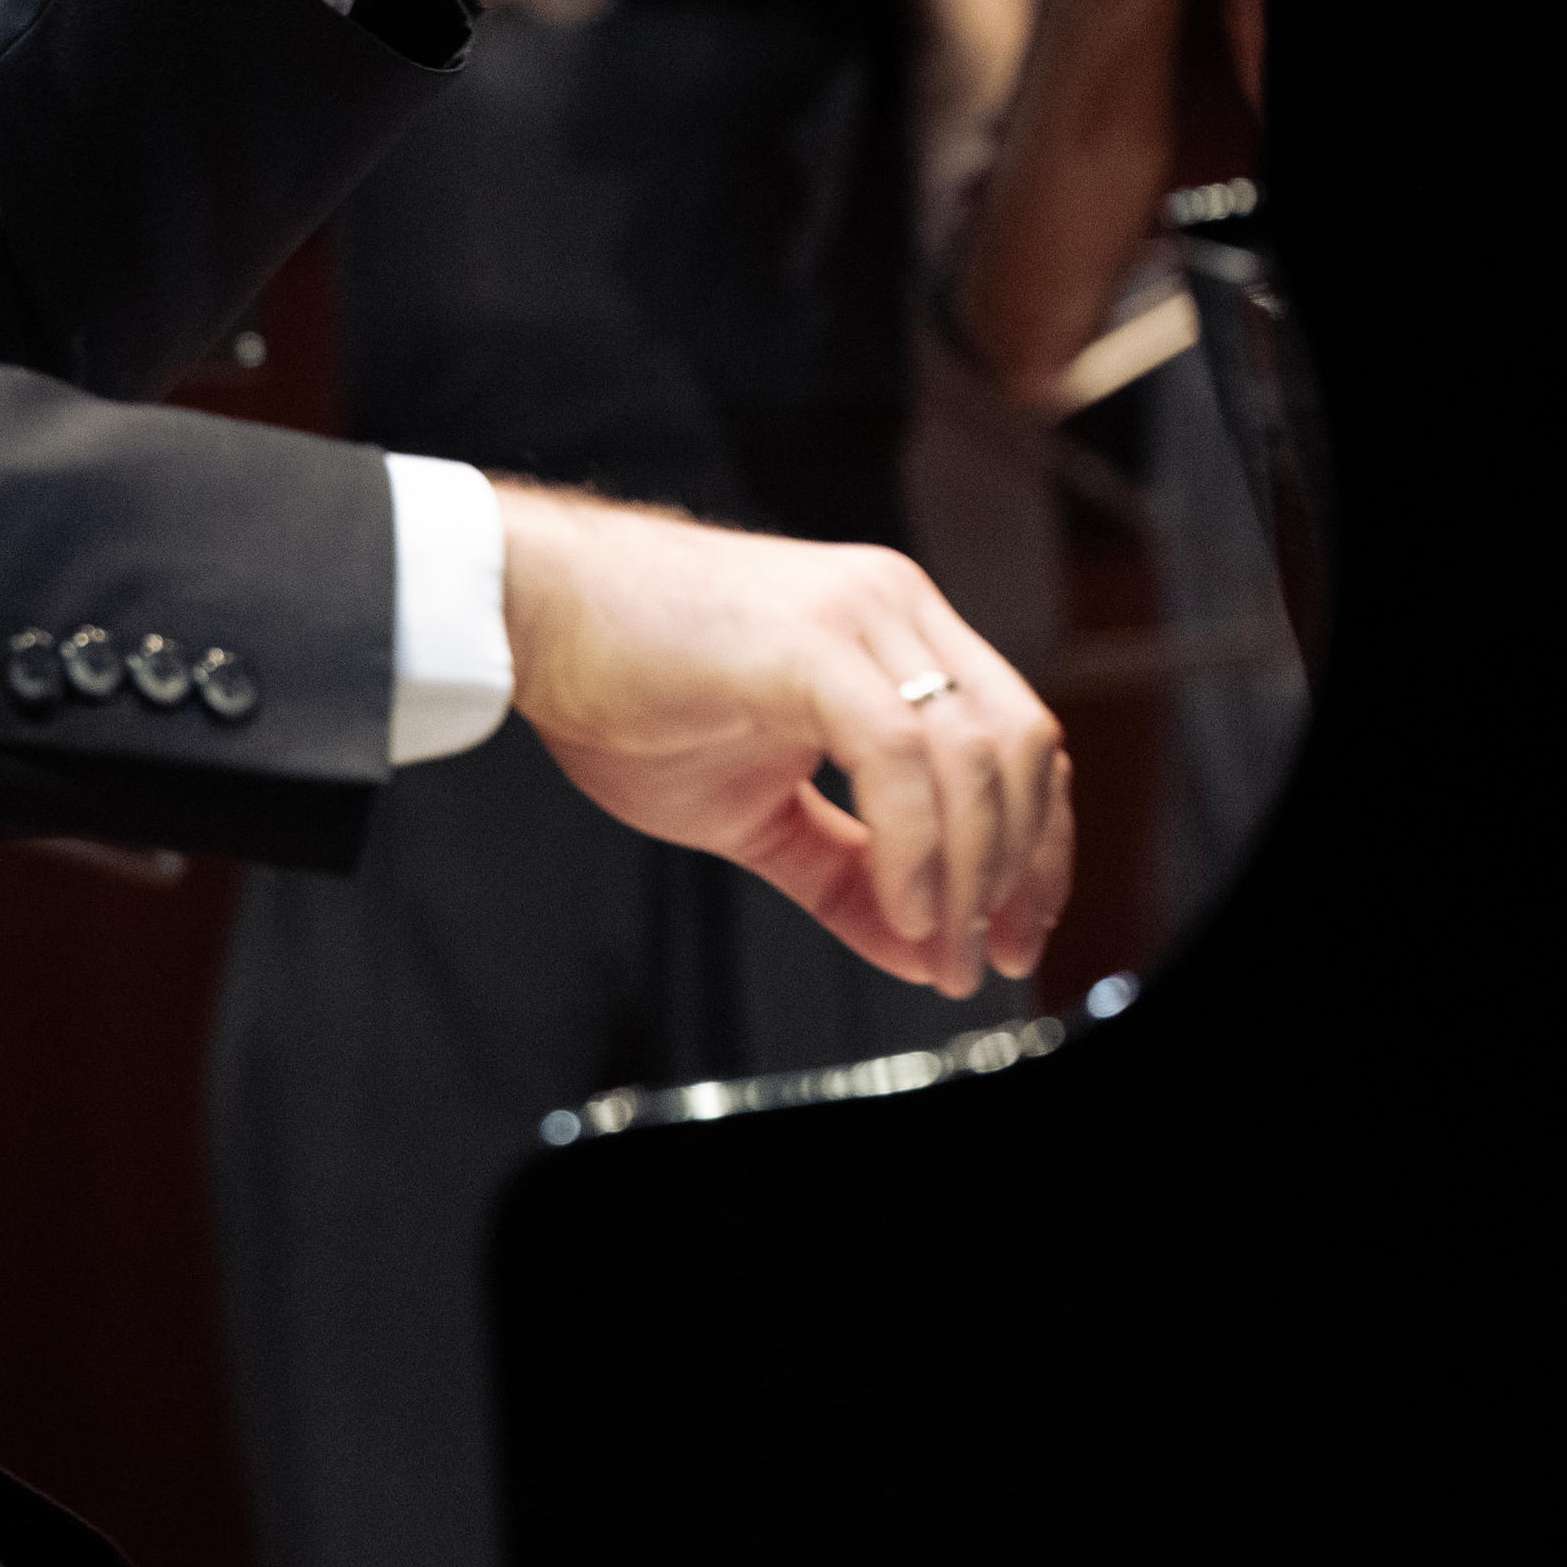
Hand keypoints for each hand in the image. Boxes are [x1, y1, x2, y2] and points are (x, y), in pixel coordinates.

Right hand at [495, 482, 1071, 999]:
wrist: (528, 613)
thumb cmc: (621, 687)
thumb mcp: (754, 809)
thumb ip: (845, 873)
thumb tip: (921, 949)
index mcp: (895, 634)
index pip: (1017, 739)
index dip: (1037, 846)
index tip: (1015, 932)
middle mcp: (896, 610)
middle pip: (1024, 746)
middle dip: (1024, 869)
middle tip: (989, 957)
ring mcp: (860, 618)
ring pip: (977, 756)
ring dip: (973, 875)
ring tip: (941, 950)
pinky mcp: (812, 643)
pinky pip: (900, 758)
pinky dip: (917, 846)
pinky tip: (902, 908)